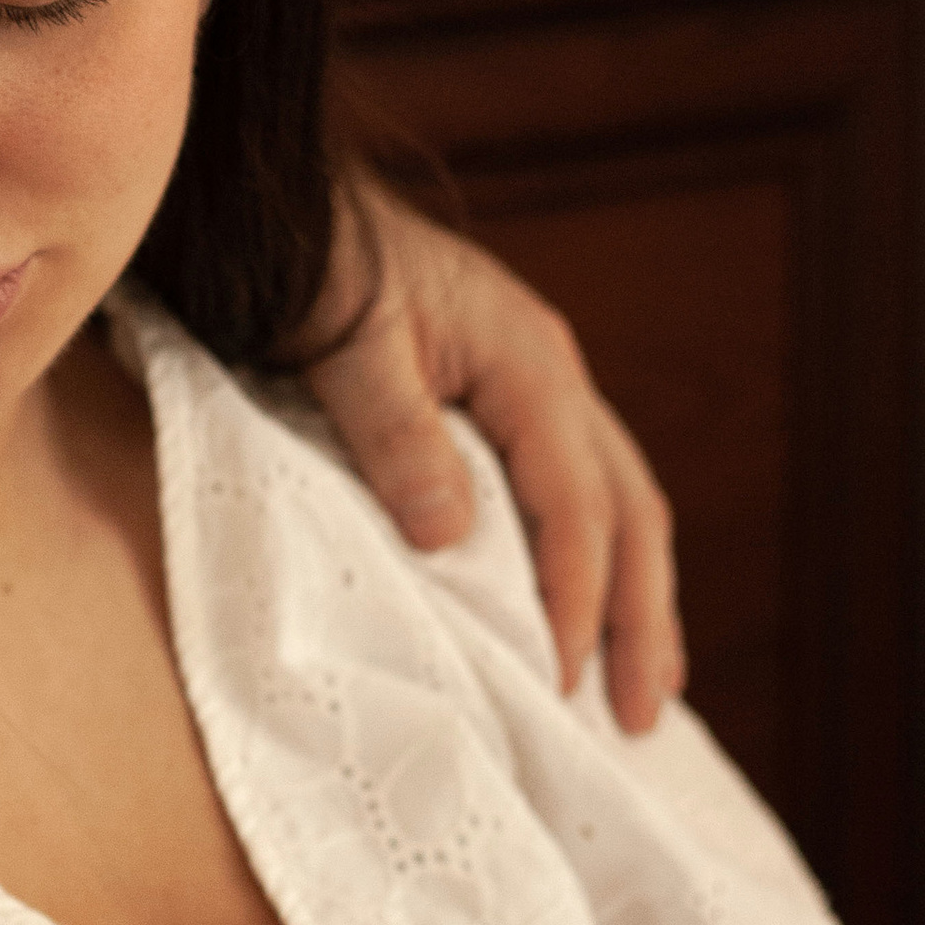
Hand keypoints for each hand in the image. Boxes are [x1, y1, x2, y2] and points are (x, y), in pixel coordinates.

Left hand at [306, 174, 682, 731]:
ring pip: (617, 501)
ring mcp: (533, 385)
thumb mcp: (343, 343)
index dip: (575, 596)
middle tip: (641, 719)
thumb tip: (452, 535)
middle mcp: (550, 372)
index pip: (573, 502)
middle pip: (629, 508)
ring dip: (636, 596)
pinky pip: (572, 491)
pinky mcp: (501, 401)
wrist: (280, 205)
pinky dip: (593, 558)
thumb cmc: (308, 267)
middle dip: (643, 616)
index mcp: (527, 361)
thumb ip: (395, 432)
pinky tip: (586, 611)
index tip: (560, 680)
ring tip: (645, 688)